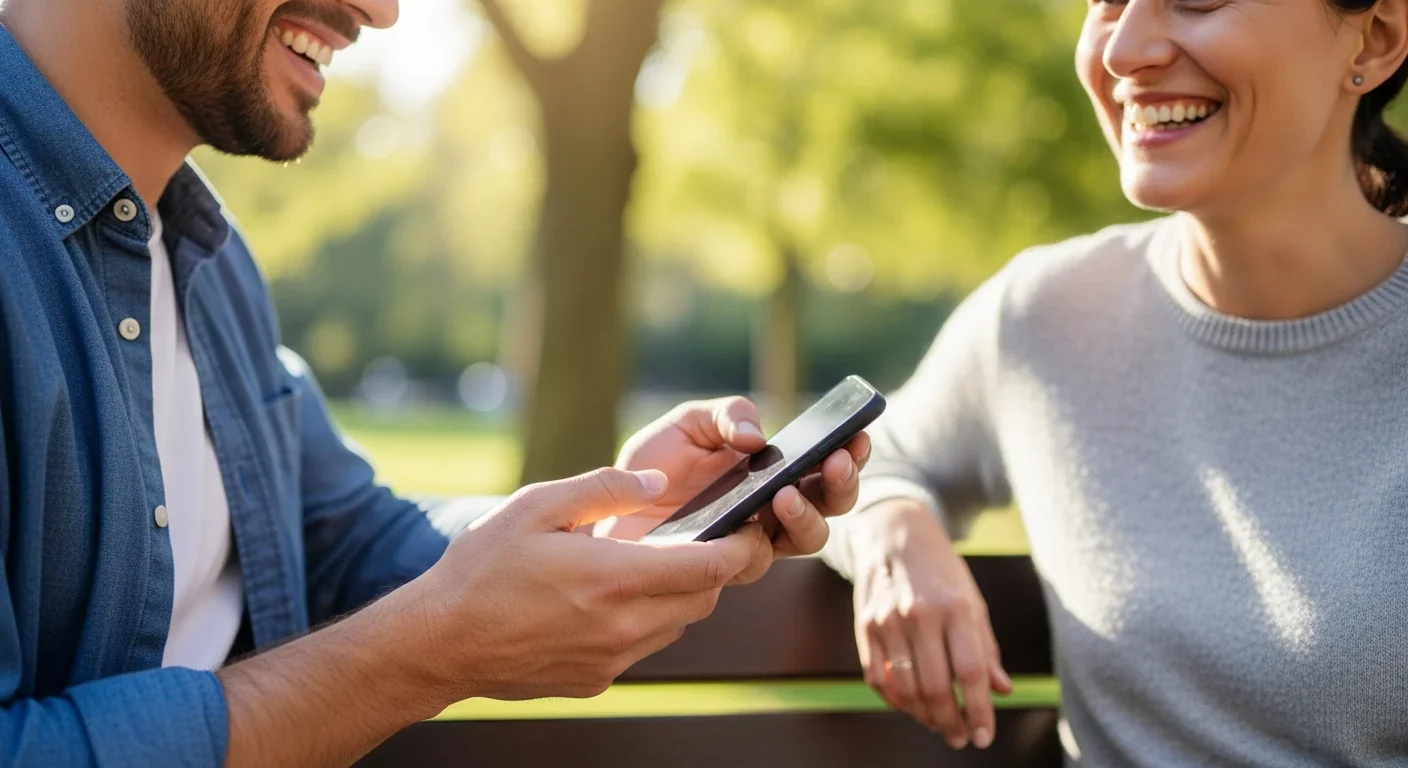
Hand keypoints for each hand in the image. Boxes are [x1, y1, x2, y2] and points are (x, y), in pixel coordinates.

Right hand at [412, 466, 763, 700]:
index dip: (738, 547)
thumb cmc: (483, 568)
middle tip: (697, 540)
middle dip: (711, 570)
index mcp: (615, 577)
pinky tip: (607, 600)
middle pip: (703, 599)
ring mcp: (612, 659)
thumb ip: (604, 489)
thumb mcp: (537, 506)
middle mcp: (624, 625)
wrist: (441, 642)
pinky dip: (644, 621)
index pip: (710, 567)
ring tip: (645, 566)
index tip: (747, 528)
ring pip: (676, 625)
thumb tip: (657, 485)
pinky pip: (642, 647)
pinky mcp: (597, 680)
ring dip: (677, 596)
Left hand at [593, 396, 870, 583]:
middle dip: (843, 484)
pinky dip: (758, 542)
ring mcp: (754, 541)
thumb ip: (726, 416)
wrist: (608, 509)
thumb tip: (757, 438)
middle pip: (832, 505)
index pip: (826, 464)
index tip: (858, 435)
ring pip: (807, 539)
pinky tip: (747, 522)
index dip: (851, 451)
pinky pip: (756, 562)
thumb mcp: (689, 423)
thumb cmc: (653, 465)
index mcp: (775, 471)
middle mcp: (774, 510)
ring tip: (785, 494)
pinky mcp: (726, 568)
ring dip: (808, 516)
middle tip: (836, 461)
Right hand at [849, 500, 1011, 749]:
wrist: (894, 533)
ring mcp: (887, 620)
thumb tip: (1001, 690)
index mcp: (956, 607)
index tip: (984, 736)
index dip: (980, 710)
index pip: (970, 672)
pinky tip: (910, 705)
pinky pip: (877, 678)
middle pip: (935, 687)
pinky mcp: (864, 625)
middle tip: (960, 737)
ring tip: (938, 723)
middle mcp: (920, 614)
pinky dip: (895, 700)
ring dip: (924, 716)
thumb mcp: (973, 602)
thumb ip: (986, 648)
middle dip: (951, 722)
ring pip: (905, 688)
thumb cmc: (941, 570)